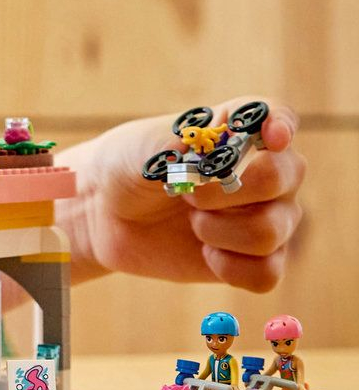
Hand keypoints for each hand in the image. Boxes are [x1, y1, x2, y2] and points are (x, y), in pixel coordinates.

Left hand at [57, 99, 304, 291]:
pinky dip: (230, 268)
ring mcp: (264, 214)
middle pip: (285, 176)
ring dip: (219, 231)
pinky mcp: (254, 258)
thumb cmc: (129, 166)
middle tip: (187, 194)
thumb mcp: (146, 149)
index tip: (271, 138)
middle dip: (230, 190)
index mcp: (238, 129)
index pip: (278, 116)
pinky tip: (204, 253)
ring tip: (190, 221)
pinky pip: (267, 273)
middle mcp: (264, 169)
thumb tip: (215, 157)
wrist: (104, 211)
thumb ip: (183, 148)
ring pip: (273, 230)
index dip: (282, 125)